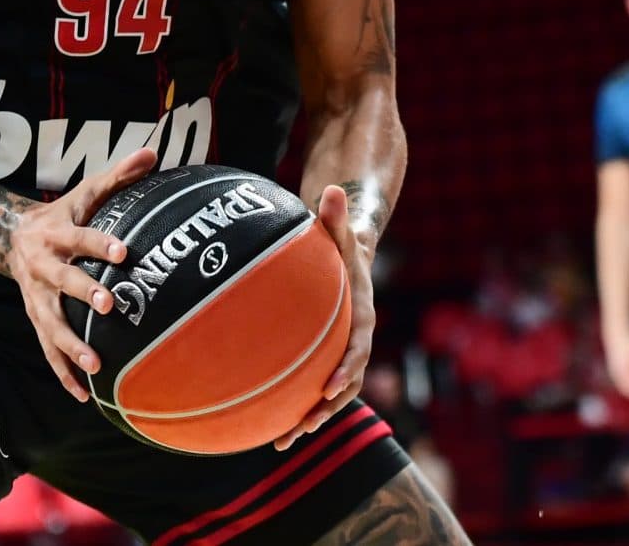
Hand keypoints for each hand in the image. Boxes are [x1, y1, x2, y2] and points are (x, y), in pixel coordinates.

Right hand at [4, 145, 155, 402]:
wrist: (9, 235)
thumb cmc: (63, 214)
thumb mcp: (85, 192)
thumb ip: (119, 176)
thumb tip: (154, 153)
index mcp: (56, 233)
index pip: (81, 238)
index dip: (101, 244)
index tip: (125, 252)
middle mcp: (42, 266)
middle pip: (63, 281)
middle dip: (84, 293)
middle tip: (109, 305)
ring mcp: (36, 297)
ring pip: (51, 323)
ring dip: (71, 344)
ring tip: (96, 363)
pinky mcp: (35, 319)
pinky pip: (47, 349)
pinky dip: (63, 373)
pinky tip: (82, 394)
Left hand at [276, 185, 374, 449]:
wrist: (350, 264)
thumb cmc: (340, 247)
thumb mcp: (340, 231)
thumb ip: (336, 216)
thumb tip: (331, 188)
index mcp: (361, 318)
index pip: (357, 348)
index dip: (345, 369)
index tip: (329, 387)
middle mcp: (353, 343)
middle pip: (346, 383)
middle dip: (327, 408)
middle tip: (307, 423)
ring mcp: (338, 356)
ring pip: (328, 397)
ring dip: (309, 420)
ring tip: (282, 441)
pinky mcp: (321, 362)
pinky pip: (310, 392)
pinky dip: (294, 412)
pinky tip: (267, 430)